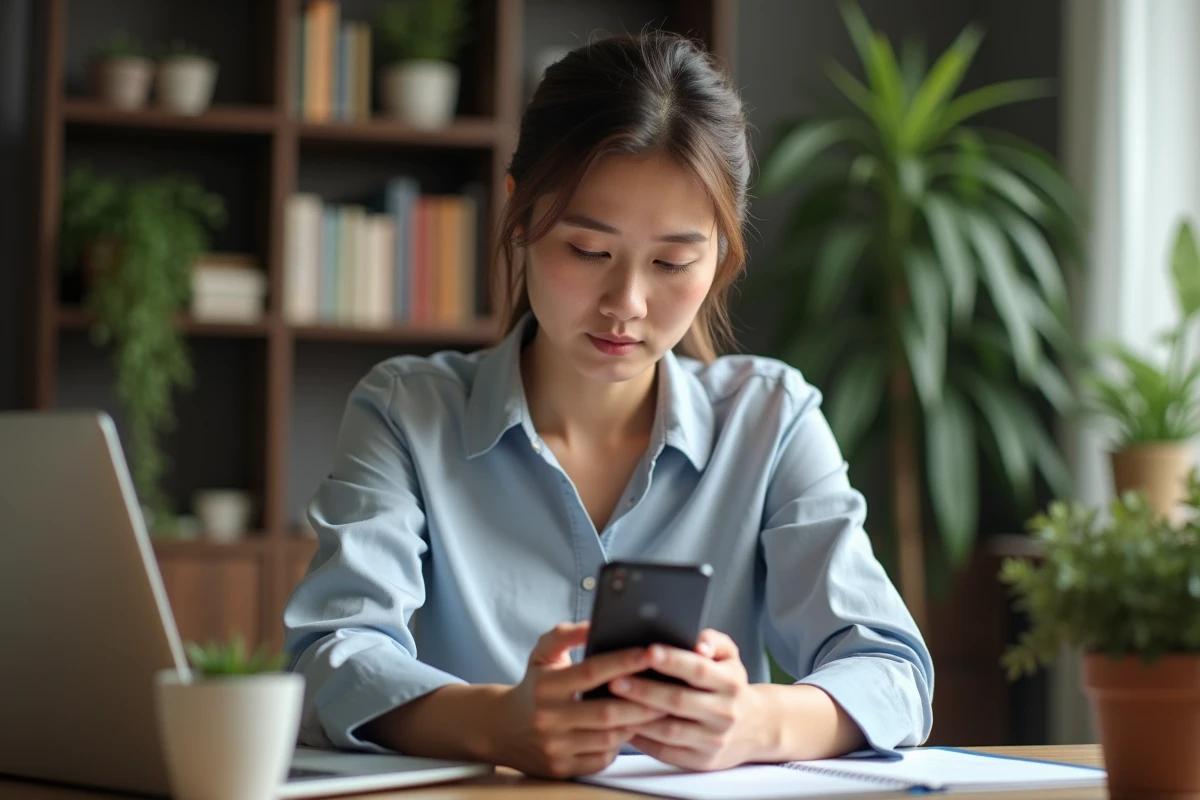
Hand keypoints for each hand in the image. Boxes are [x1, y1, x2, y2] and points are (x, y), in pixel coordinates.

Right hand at [493, 622, 667, 778]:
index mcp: (545, 686)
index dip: (623, 661)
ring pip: (609, 738)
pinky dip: (619, 745)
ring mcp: (554, 747)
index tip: (649, 652)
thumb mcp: (542, 654)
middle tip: (668, 688)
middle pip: (606, 712)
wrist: (502, 728)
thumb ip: (566, 634)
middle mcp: (548, 718)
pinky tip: (631, 730)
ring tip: (659, 708)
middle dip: (642, 700)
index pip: (591, 672)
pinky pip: (602, 758)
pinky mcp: (561, 768)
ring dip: (636, 723)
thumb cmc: (534, 685)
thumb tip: (595, 623)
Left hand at [610, 629, 766, 770]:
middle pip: (679, 701)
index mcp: (731, 683)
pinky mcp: (701, 761)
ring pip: (669, 730)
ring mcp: (713, 740)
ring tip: (612, 703)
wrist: (754, 728)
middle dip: (644, 690)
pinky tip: (623, 725)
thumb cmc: (730, 686)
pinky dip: (643, 740)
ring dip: (638, 717)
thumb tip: (698, 642)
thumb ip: (714, 641)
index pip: (699, 670)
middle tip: (615, 680)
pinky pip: (666, 752)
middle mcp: (724, 713)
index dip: (672, 660)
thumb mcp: (730, 659)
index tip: (647, 651)